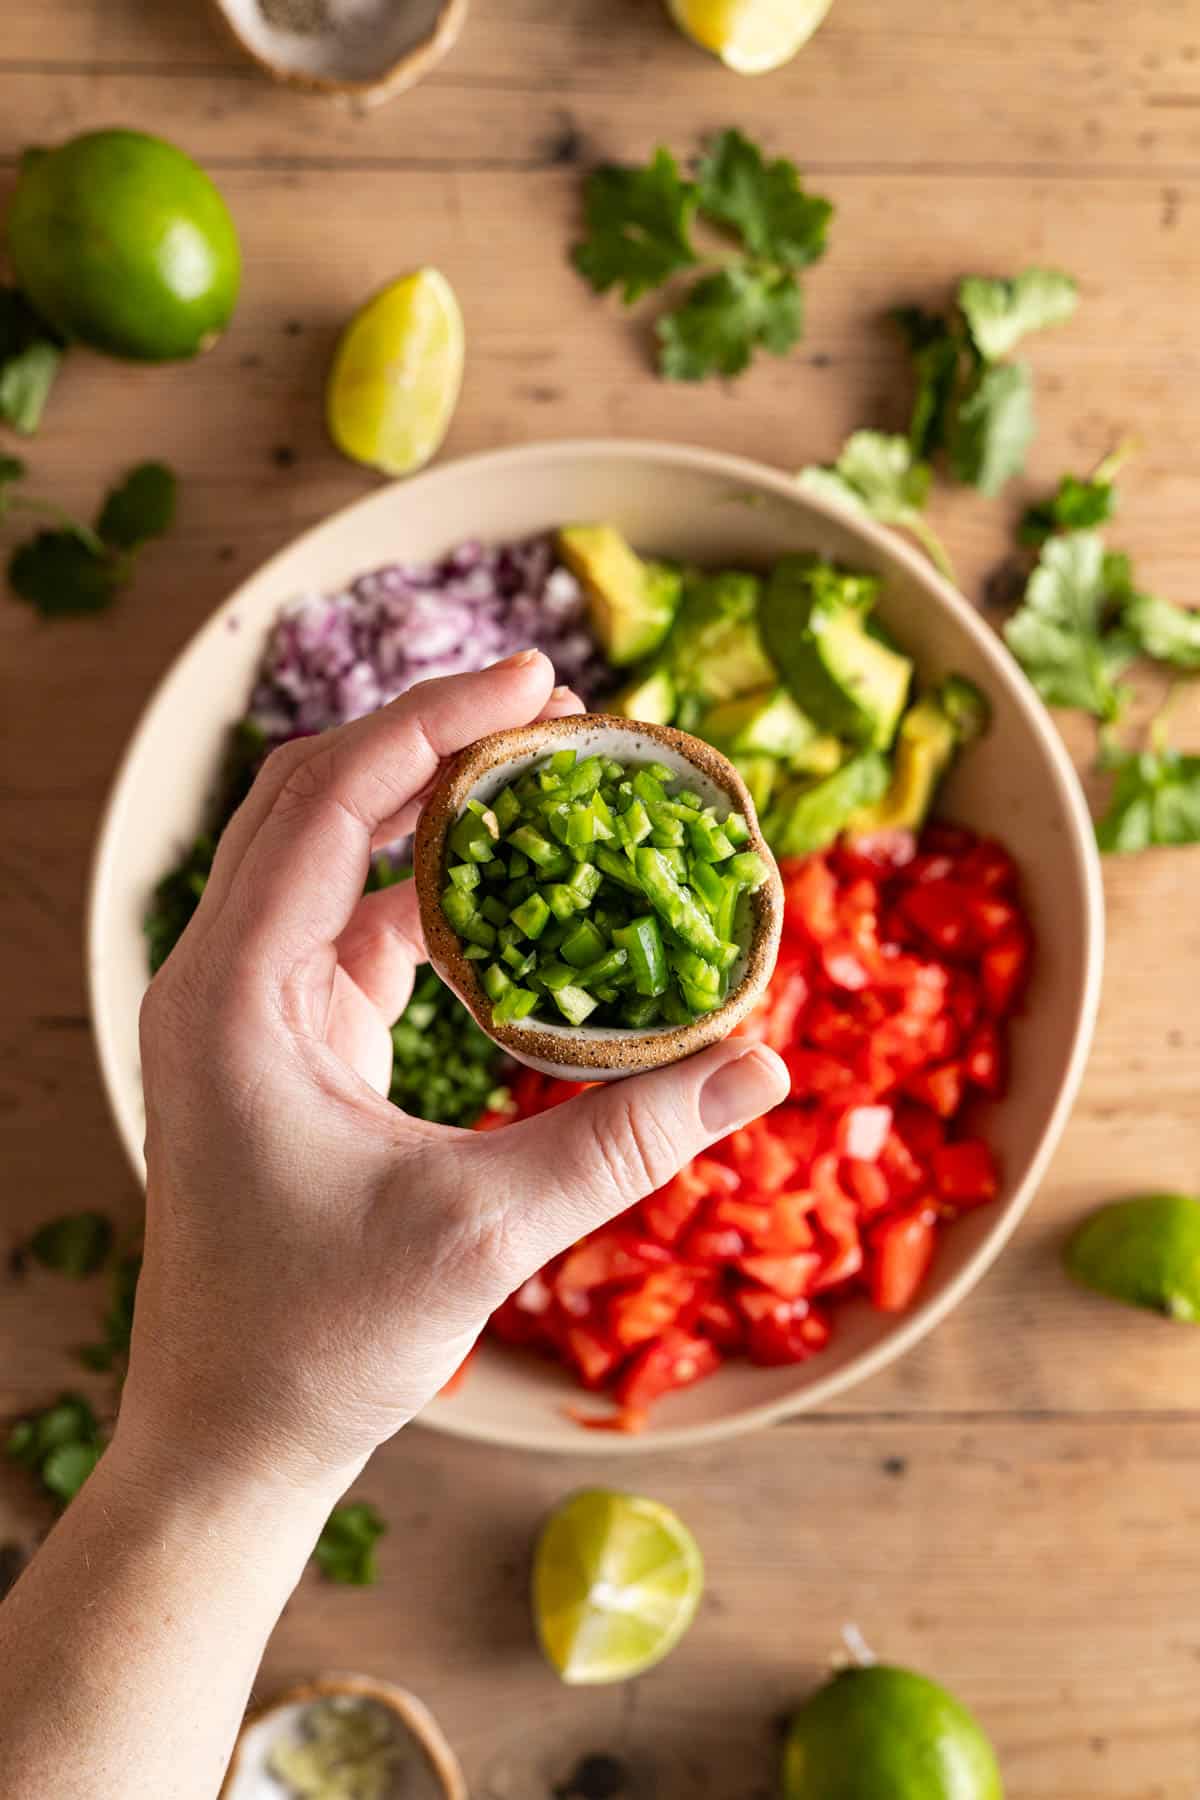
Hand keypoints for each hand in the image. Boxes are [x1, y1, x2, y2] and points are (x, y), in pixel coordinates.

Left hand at [123, 651, 787, 1497]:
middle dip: (427, 741)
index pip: (325, 803)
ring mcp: (244, 1010)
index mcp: (232, 996)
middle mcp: (221, 981)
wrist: (232, 1430)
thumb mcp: (485, 1229)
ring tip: (539, 779)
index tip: (538, 679)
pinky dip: (427, 895)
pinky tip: (510, 898)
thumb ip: (626, 1142)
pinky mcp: (281, 1044)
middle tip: (549, 708)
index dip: (430, 724)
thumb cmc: (323, 1337)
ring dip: (425, 810)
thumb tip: (762, 1064)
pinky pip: (353, 930)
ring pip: (328, 856)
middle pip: (314, 800)